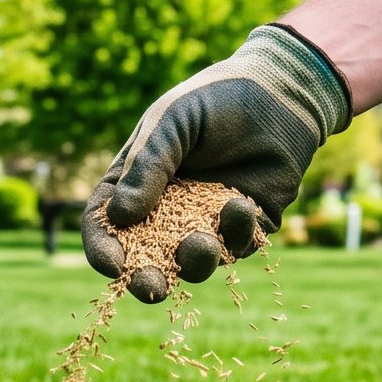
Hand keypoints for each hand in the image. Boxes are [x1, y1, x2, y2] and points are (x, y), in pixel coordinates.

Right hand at [82, 25, 351, 301]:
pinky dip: (236, 234)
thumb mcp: (171, 122)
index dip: (103, 248)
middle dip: (147, 279)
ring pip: (193, 263)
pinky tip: (240, 205)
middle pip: (146, 258)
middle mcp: (167, 210)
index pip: (106, 224)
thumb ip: (148, 166)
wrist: (278, 92)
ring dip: (195, 261)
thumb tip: (121, 217)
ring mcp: (206, 222)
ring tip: (202, 243)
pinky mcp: (246, 227)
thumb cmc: (214, 99)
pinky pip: (237, 247)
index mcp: (134, 183)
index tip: (112, 264)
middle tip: (152, 288)